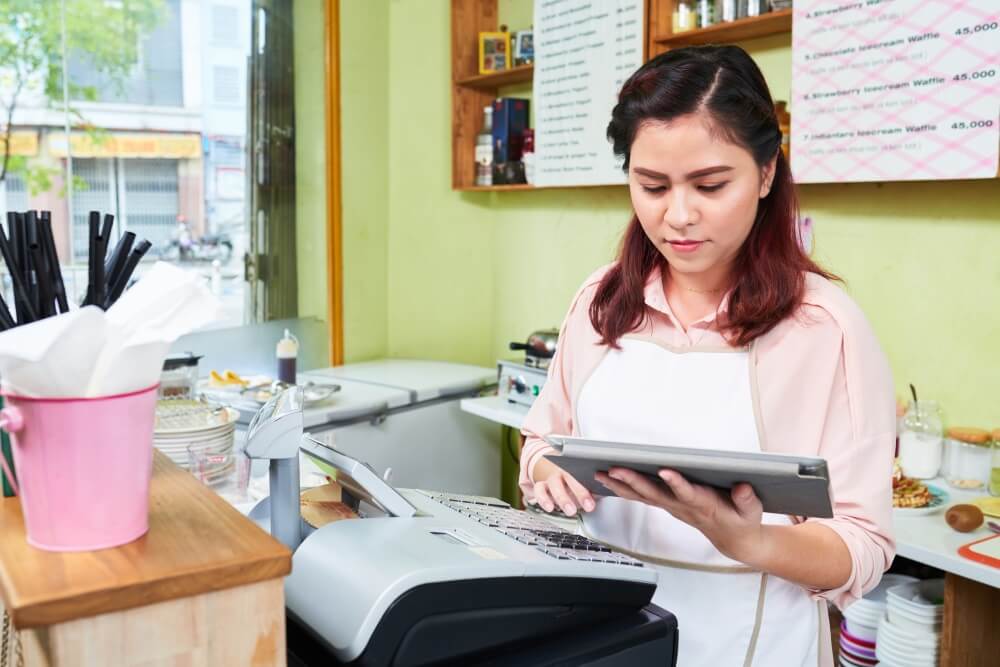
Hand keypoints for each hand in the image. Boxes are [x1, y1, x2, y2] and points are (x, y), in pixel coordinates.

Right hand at [532, 458, 595, 516]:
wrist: (553, 470)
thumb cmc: (574, 478)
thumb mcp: (586, 480)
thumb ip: (595, 486)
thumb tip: (610, 490)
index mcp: (577, 467)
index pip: (585, 473)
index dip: (594, 485)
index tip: (598, 498)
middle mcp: (563, 471)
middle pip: (570, 478)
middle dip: (580, 493)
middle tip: (589, 506)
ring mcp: (552, 478)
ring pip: (554, 484)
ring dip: (562, 498)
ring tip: (570, 511)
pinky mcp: (541, 485)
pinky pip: (539, 490)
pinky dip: (543, 499)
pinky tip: (550, 507)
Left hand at [596, 467, 767, 564]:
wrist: (734, 541)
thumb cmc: (742, 521)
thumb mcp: (752, 511)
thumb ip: (747, 499)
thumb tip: (742, 487)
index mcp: (705, 506)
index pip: (688, 494)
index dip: (677, 484)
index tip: (665, 470)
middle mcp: (683, 507)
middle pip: (655, 494)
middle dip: (634, 481)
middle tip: (615, 469)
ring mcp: (672, 507)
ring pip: (642, 496)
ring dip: (620, 486)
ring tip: (600, 473)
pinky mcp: (667, 505)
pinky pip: (641, 497)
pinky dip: (623, 489)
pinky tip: (607, 480)